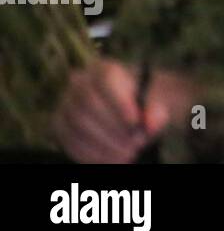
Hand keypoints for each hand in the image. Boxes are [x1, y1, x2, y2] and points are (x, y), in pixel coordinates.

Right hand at [52, 59, 197, 162]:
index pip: (106, 81)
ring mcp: (65, 107)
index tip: (136, 123)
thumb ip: (156, 110)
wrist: (132, 110)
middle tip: (137, 144)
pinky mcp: (60, 129)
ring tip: (130, 153)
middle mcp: (78, 84)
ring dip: (105, 146)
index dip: (119, 103)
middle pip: (88, 106)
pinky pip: (70, 144)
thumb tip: (150, 124)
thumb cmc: (145, 100)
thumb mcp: (157, 101)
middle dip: (113, 129)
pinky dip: (93, 156)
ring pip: (78, 127)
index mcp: (103, 69)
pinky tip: (115, 160)